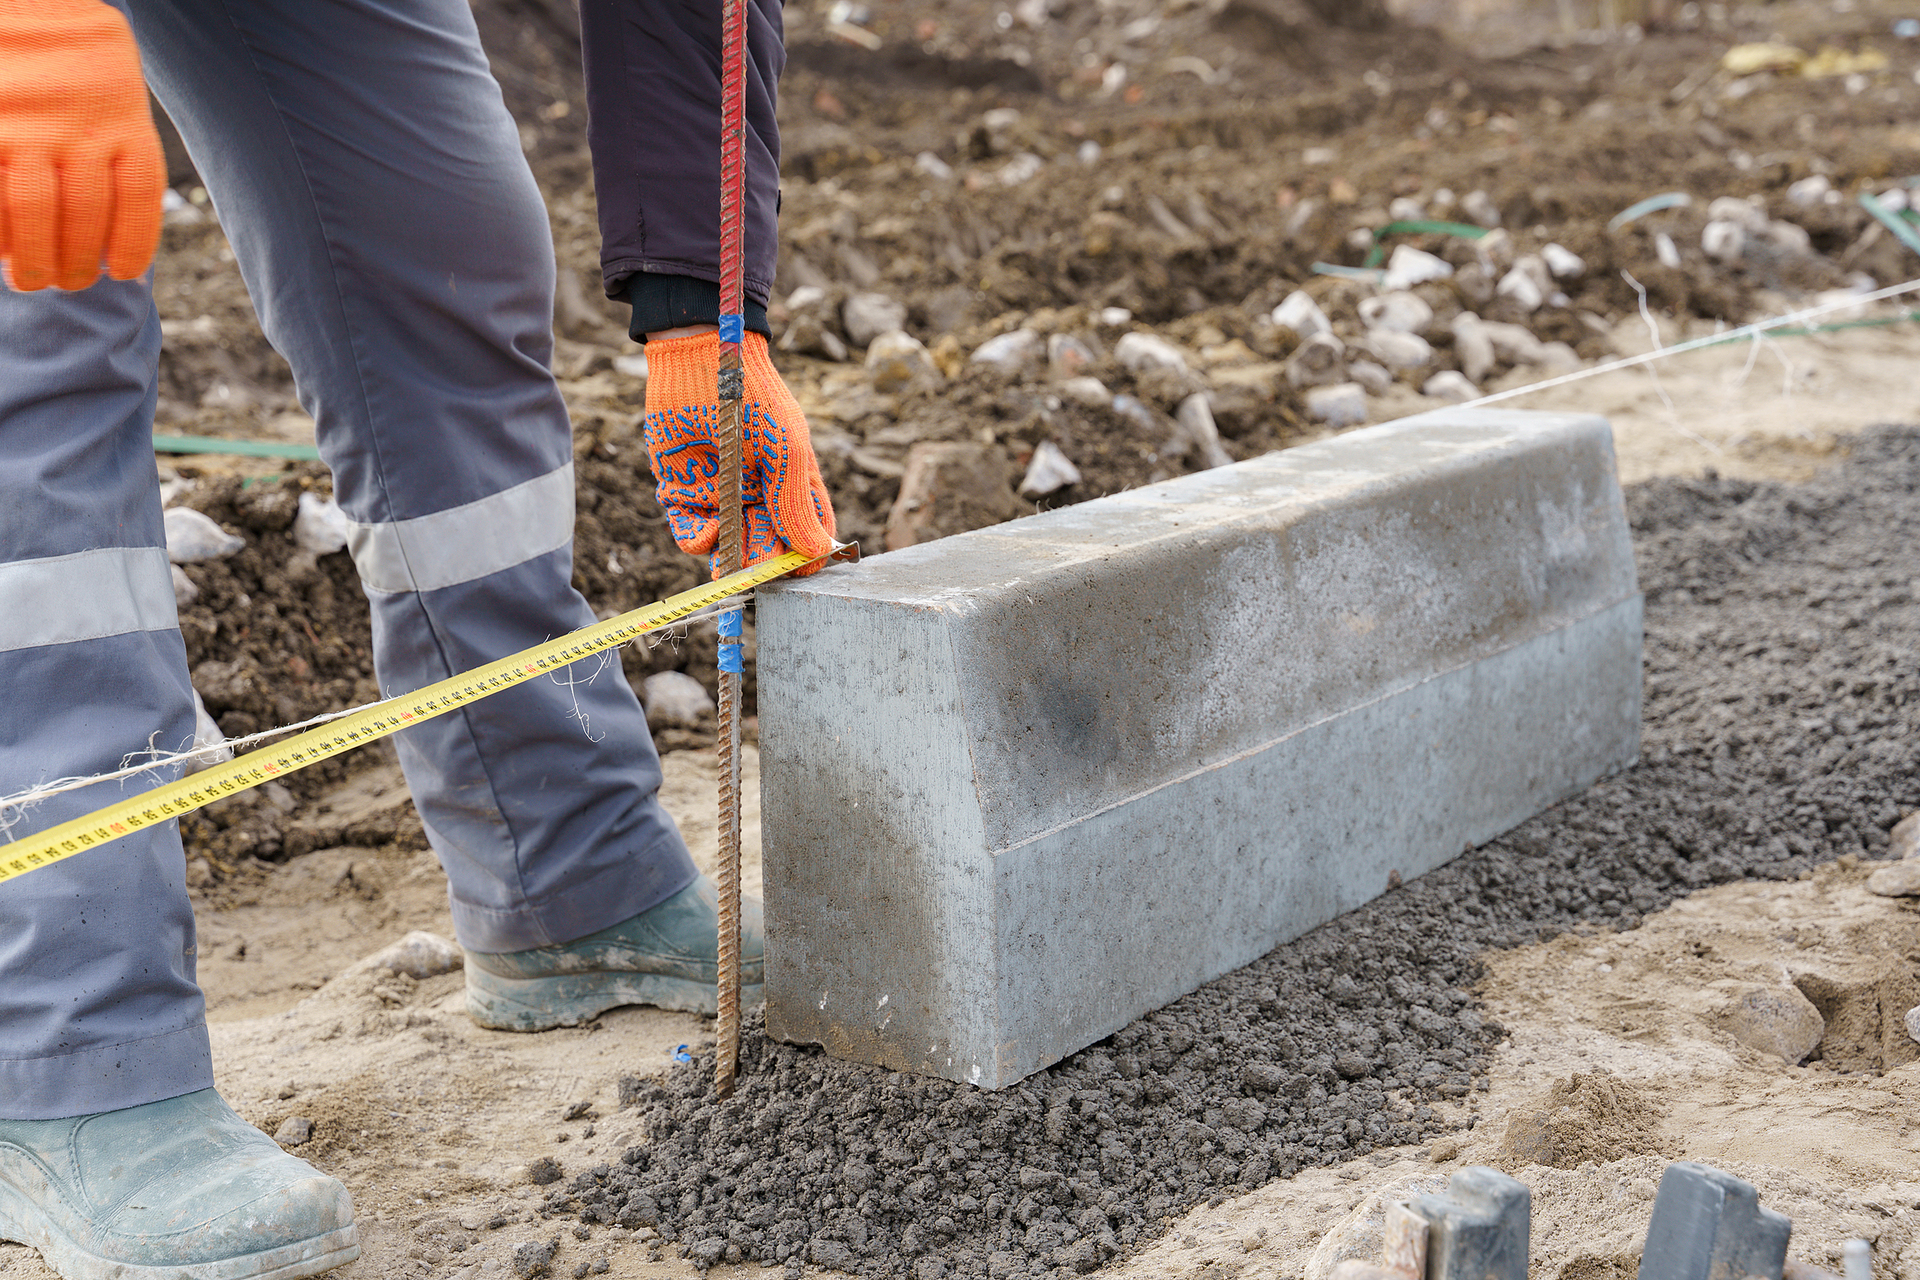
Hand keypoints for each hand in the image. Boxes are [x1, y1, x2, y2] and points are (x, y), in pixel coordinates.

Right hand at [0, 0, 164, 291]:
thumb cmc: (69, 52)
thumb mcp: (110, 87)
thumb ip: (117, 144)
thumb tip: (115, 234)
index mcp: (123, 119)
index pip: (136, 201)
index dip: (132, 246)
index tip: (122, 274)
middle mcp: (79, 126)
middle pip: (85, 218)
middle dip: (75, 264)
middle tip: (64, 283)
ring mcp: (26, 126)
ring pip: (35, 214)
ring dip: (33, 259)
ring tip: (29, 279)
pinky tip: (0, 248)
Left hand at [642, 330, 836, 577]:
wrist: (698, 361)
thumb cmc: (755, 400)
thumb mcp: (786, 452)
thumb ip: (797, 505)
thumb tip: (818, 553)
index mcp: (791, 485)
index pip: (805, 535)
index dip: (804, 557)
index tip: (797, 570)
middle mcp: (757, 496)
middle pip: (765, 547)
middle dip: (764, 564)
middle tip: (758, 573)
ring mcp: (720, 497)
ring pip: (728, 548)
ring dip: (731, 560)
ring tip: (730, 567)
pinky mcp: (684, 494)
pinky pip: (692, 534)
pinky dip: (699, 539)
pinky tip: (710, 531)